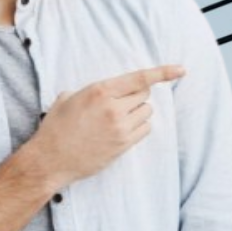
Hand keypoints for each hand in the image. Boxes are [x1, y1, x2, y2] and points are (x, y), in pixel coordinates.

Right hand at [27, 64, 185, 188]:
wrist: (50, 160)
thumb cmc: (56, 128)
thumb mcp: (68, 99)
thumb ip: (91, 90)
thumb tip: (106, 88)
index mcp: (99, 90)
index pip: (139, 78)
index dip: (163, 72)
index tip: (181, 70)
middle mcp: (113, 107)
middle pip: (144, 94)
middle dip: (136, 96)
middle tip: (119, 104)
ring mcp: (120, 127)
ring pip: (146, 111)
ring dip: (138, 112)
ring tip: (117, 119)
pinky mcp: (123, 144)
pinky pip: (145, 129)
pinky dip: (139, 127)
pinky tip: (122, 130)